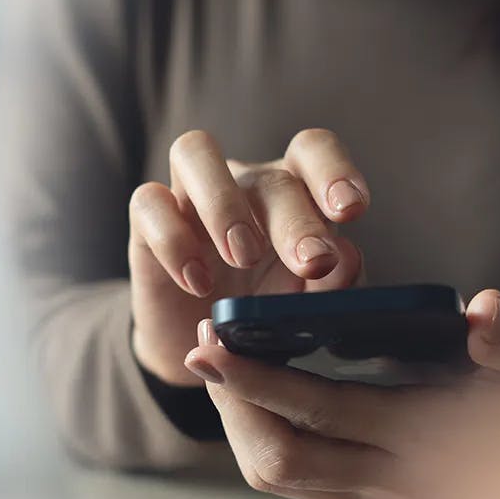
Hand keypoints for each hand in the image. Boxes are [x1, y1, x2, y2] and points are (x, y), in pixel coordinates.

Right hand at [130, 129, 365, 385]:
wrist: (204, 348)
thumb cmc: (264, 312)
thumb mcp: (302, 308)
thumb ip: (329, 288)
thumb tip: (347, 258)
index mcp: (293, 192)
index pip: (312, 151)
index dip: (334, 171)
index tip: (352, 210)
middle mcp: (243, 183)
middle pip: (268, 174)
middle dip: (294, 219)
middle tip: (311, 263)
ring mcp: (191, 196)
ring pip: (195, 151)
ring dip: (224, 204)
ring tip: (242, 257)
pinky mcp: (147, 222)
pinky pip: (148, 202)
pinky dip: (174, 240)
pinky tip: (196, 282)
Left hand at [182, 289, 499, 498]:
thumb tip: (483, 315)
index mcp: (433, 442)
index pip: (326, 414)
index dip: (262, 378)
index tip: (218, 338)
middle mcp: (394, 484)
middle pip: (280, 459)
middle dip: (232, 401)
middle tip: (202, 346)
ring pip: (280, 476)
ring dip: (240, 421)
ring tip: (218, 366)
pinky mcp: (368, 498)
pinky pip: (297, 478)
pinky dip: (262, 435)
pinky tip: (253, 394)